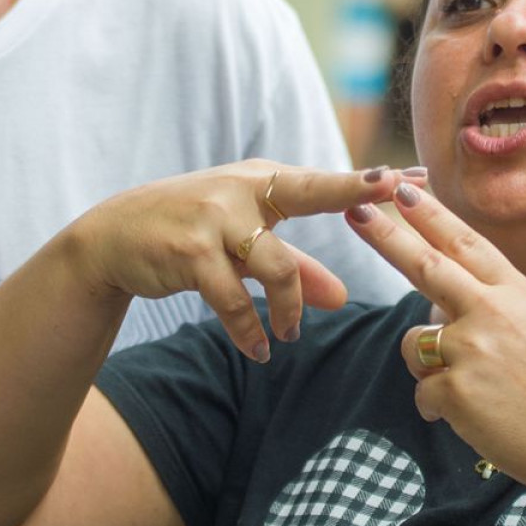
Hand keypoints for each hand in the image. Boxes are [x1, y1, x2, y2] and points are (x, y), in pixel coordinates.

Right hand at [71, 162, 404, 361]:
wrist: (113, 238)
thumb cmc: (190, 235)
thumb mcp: (244, 247)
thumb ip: (294, 267)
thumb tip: (341, 298)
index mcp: (262, 181)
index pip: (324, 181)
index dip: (368, 181)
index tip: (412, 176)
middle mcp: (242, 189)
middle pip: (310, 191)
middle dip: (353, 190)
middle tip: (390, 194)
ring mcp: (215, 216)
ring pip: (275, 266)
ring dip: (288, 309)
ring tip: (286, 337)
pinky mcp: (190, 251)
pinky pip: (232, 297)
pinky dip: (248, 327)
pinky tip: (258, 349)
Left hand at [344, 182, 525, 491]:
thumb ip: (492, 307)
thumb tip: (438, 303)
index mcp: (518, 293)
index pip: (466, 243)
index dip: (432, 215)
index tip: (404, 189)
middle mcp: (492, 311)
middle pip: (426, 265)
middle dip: (385, 235)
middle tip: (354, 209)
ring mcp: (471, 349)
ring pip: (416, 342)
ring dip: (428, 364)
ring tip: (472, 389)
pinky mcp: (454, 390)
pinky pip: (424, 393)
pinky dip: (441, 409)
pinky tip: (477, 418)